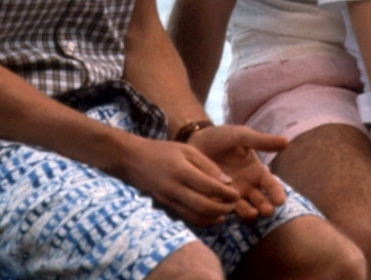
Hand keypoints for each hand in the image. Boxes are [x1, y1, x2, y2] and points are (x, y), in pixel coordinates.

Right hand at [121, 137, 241, 227]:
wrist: (133, 160)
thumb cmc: (163, 151)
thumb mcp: (187, 150)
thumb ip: (208, 166)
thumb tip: (228, 182)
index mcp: (181, 171)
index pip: (209, 187)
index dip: (226, 193)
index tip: (237, 193)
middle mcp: (174, 188)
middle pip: (204, 206)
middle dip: (223, 208)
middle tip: (234, 204)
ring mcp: (168, 200)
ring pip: (195, 216)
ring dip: (214, 217)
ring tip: (226, 211)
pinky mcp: (165, 207)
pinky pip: (187, 218)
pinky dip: (202, 220)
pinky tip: (213, 216)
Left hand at [188, 124, 287, 220]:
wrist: (195, 141)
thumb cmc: (222, 137)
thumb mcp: (242, 136)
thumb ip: (261, 141)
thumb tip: (286, 142)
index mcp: (257, 172)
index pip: (272, 186)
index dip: (277, 193)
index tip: (280, 201)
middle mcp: (248, 186)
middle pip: (262, 202)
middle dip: (266, 208)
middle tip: (267, 211)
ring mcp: (232, 194)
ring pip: (245, 209)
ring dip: (250, 213)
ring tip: (252, 214)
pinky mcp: (216, 199)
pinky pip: (223, 209)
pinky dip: (226, 212)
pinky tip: (227, 211)